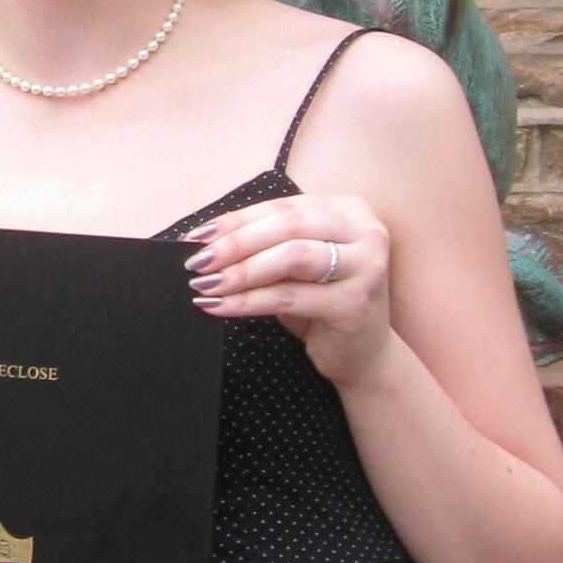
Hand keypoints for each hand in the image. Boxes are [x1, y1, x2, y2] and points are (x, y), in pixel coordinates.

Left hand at [184, 193, 395, 387]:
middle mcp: (365, 231)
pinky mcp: (356, 303)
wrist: (364, 356)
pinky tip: (221, 306)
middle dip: (235, 243)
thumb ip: (266, 246)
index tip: (197, 236)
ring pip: (291, 256)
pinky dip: (249, 301)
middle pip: (287, 226)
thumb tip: (205, 241)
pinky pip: (290, 296)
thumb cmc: (323, 304)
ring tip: (206, 284)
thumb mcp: (296, 268)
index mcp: (349, 211)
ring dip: (240, 271)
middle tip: (196, 261)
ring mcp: (366, 266)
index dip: (237, 220)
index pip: (283, 207)